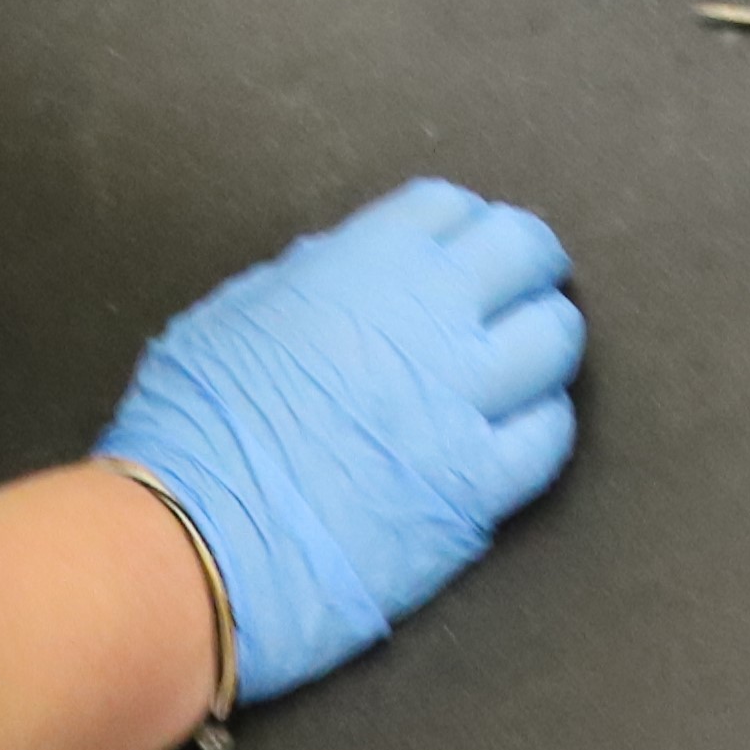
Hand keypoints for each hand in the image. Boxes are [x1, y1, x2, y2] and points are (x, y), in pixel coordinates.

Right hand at [97, 180, 580, 703]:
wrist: (197, 540)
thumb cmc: (194, 427)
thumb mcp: (235, 315)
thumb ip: (304, 281)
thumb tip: (341, 269)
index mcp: (368, 262)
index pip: (452, 208)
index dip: (461, 226)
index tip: (460, 250)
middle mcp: (432, 315)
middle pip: (526, 253)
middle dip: (526, 265)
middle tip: (516, 293)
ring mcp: (464, 400)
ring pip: (555, 341)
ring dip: (542, 343)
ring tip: (521, 364)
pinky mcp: (479, 486)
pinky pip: (548, 438)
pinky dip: (542, 426)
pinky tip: (516, 434)